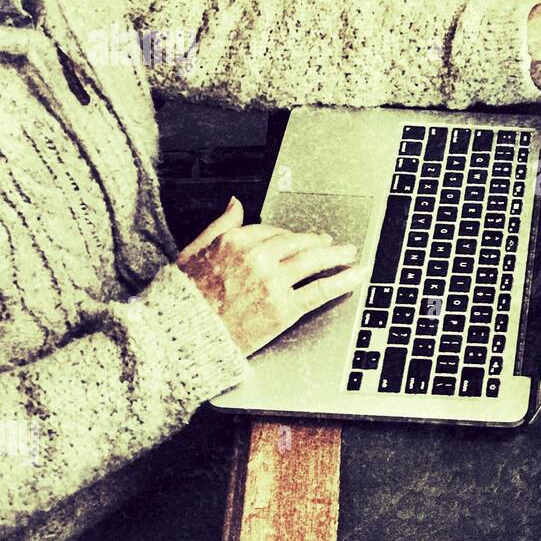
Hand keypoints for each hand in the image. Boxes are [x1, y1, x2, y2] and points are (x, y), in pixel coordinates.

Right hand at [176, 197, 368, 356]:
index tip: (295, 238)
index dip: (286, 235)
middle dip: (316, 241)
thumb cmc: (183, 299)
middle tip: (329, 242)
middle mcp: (257, 257)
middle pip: (297, 242)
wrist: (183, 337)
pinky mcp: (285, 308)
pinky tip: (357, 274)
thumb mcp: (192, 252)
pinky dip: (343, 280)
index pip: (271, 231)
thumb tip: (236, 204)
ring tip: (349, 253)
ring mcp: (273, 282)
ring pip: (313, 261)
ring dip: (336, 254)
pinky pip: (320, 289)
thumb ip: (219, 226)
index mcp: (235, 241)